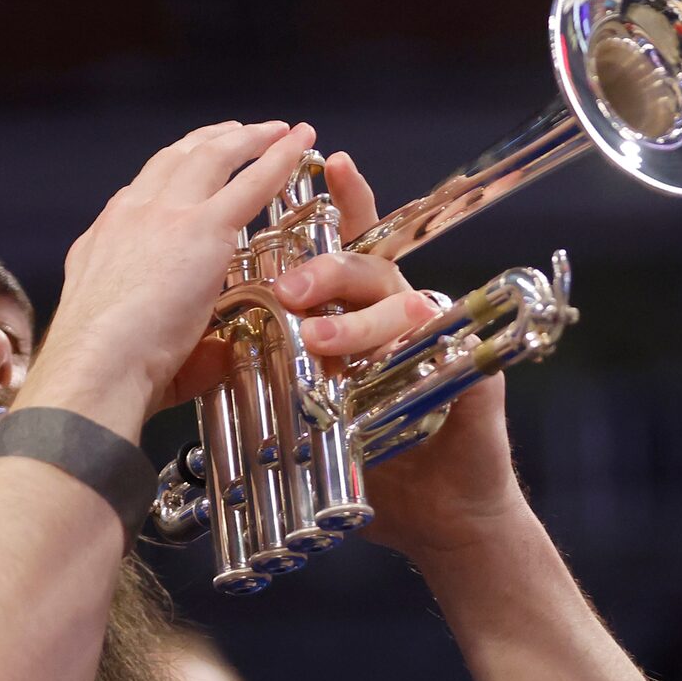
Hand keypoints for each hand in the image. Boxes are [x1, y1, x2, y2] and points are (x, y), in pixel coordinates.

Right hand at [23, 121, 313, 437]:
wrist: (95, 368)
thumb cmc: (109, 374)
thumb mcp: (131, 337)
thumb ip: (180, 336)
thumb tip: (219, 350)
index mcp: (107, 239)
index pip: (144, 191)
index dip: (174, 173)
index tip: (194, 168)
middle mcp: (131, 213)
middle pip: (175, 158)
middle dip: (211, 140)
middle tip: (241, 133)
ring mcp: (165, 215)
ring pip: (210, 155)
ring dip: (247, 138)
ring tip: (277, 131)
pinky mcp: (201, 228)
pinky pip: (251, 182)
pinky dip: (278, 158)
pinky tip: (300, 144)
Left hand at [277, 150, 527, 561]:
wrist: (436, 517)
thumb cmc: (372, 459)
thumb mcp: (308, 406)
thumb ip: (278, 366)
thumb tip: (211, 343)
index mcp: (359, 311)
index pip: (347, 246)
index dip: (341, 203)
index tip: (326, 163)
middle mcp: (398, 314)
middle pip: (367, 267)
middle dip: (326, 271)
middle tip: (287, 290)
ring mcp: (436, 341)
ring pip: (398, 306)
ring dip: (356, 324)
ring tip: (318, 344)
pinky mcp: (470, 372)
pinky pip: (444, 349)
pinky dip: (419, 352)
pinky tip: (403, 356)